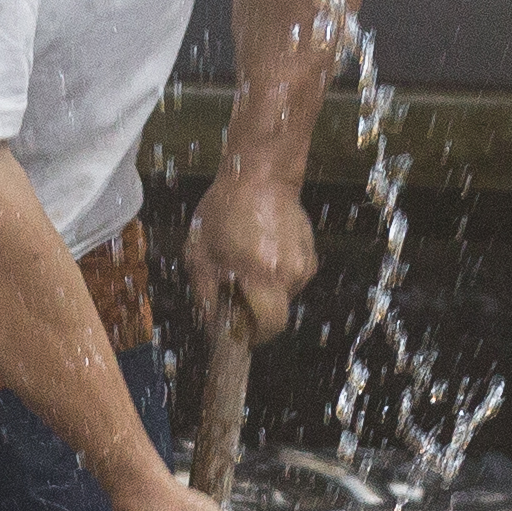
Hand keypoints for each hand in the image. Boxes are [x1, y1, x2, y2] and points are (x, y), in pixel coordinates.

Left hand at [190, 166, 316, 349]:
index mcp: (264, 274)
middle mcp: (291, 273)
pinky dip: (275, 275)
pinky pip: (291, 278)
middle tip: (235, 296)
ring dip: (265, 291)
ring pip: (284, 296)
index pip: (269, 326)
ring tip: (246, 265)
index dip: (253, 336)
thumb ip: (205, 295)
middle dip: (256, 313)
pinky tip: (261, 252)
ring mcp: (305, 263)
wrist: (261, 174)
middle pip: (277, 314)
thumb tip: (213, 326)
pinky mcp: (311, 254)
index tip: (239, 333)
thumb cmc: (225, 210)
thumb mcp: (200, 254)